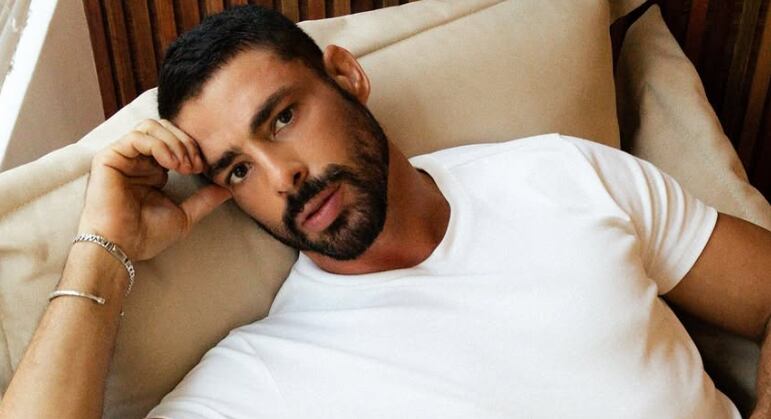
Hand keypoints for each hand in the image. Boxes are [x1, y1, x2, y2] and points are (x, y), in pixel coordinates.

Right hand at [78, 119, 230, 260]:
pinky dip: (160, 146)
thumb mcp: (185, 215)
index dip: (192, 149)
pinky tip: (171, 164)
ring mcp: (122, 157)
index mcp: (152, 169)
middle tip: (195, 165)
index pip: (174, 142)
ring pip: (151, 127)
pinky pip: (137, 137)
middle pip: (164, 128)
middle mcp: (137, 160)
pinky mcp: (109, 157)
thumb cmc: (146, 235)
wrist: (122, 247)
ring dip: (174, 142)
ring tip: (184, 165)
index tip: (203, 168)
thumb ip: (205, 200)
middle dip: (185, 142)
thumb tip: (228, 189)